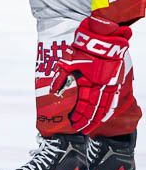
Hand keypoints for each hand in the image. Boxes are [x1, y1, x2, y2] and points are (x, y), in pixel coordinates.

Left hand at [50, 16, 130, 133]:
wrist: (103, 38)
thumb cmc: (83, 49)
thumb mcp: (68, 62)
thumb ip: (61, 77)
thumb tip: (53, 90)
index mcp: (90, 83)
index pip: (85, 106)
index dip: (80, 117)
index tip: (74, 126)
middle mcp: (102, 86)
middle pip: (96, 109)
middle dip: (88, 121)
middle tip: (82, 130)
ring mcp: (111, 84)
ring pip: (106, 106)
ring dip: (99, 118)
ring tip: (92, 127)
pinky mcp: (116, 80)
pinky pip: (114, 98)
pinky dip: (109, 108)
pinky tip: (105, 115)